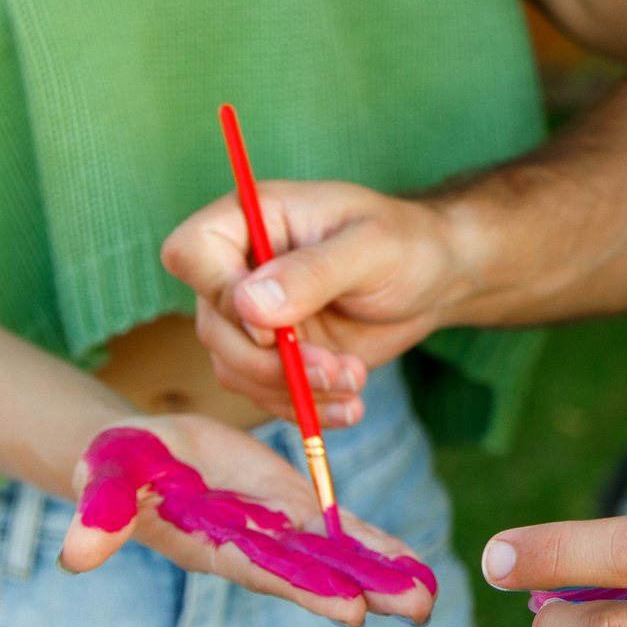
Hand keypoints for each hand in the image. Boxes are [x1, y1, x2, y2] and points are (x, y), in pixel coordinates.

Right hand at [55, 412, 434, 626]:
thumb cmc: (117, 464)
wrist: (139, 454)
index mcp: (214, 542)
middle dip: (365, 588)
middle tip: (418, 608)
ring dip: (382, 573)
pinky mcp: (293, 507)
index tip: (352, 611)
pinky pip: (340, 529)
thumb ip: (101, 511)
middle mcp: (253, 546)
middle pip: (315, 570)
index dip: (308, 587)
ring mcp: (276, 530)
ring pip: (336, 555)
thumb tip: (75, 552)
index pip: (267, 569)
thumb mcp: (109, 474)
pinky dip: (375, 544)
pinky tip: (414, 564)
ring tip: (429, 598)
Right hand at [160, 180, 471, 426]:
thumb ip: (312, 272)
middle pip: (213, 326)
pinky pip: (265, 394)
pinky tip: (349, 405)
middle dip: (271, 362)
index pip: (191, 252)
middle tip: (333, 370)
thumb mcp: (370, 248)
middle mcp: (241, 267)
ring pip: (235, 369)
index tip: (271, 323)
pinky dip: (305, 408)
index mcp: (252, 218)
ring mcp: (254, 317)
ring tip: (354, 380)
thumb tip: (248, 305)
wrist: (435, 279)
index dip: (219, 294)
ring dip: (294, 388)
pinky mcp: (275, 356)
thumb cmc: (406, 244)